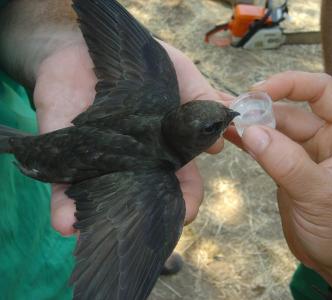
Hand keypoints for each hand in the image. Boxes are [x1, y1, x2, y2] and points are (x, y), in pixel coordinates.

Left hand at [34, 41, 220, 234]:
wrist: (85, 46)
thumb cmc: (138, 62)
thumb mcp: (179, 72)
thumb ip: (201, 98)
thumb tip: (218, 144)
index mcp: (165, 148)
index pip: (182, 182)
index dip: (188, 199)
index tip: (186, 210)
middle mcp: (136, 162)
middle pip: (149, 200)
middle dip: (152, 218)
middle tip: (152, 229)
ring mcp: (101, 163)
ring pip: (108, 202)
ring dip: (106, 222)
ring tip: (102, 233)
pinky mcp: (66, 157)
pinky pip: (62, 188)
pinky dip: (63, 209)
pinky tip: (66, 223)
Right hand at [225, 71, 331, 298]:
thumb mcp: (318, 194)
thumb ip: (286, 162)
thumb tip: (250, 131)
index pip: (322, 90)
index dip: (291, 83)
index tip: (259, 90)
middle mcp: (328, 137)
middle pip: (290, 110)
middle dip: (261, 111)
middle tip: (231, 114)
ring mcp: (305, 152)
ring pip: (275, 128)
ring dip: (251, 125)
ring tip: (225, 123)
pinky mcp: (288, 167)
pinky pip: (267, 147)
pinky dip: (249, 142)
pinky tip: (230, 137)